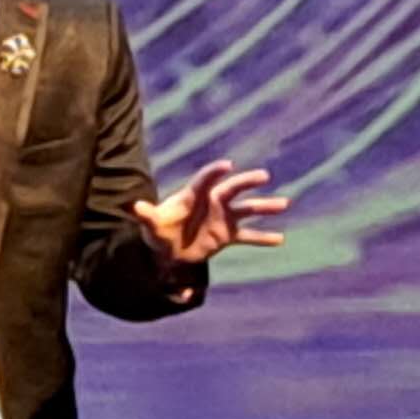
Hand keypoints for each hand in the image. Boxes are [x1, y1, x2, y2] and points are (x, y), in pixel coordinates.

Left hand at [128, 160, 287, 266]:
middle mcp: (212, 203)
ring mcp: (222, 218)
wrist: (167, 253)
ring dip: (264, 207)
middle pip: (232, 189)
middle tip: (264, 176)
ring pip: (246, 210)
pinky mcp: (227, 235)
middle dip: (247, 182)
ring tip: (284, 203)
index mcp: (193, 195)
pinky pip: (248, 236)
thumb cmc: (158, 233)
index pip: (205, 180)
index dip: (214, 172)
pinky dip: (263, 238)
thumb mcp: (151, 226)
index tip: (227, 165)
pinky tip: (279, 239)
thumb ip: (147, 216)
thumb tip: (135, 207)